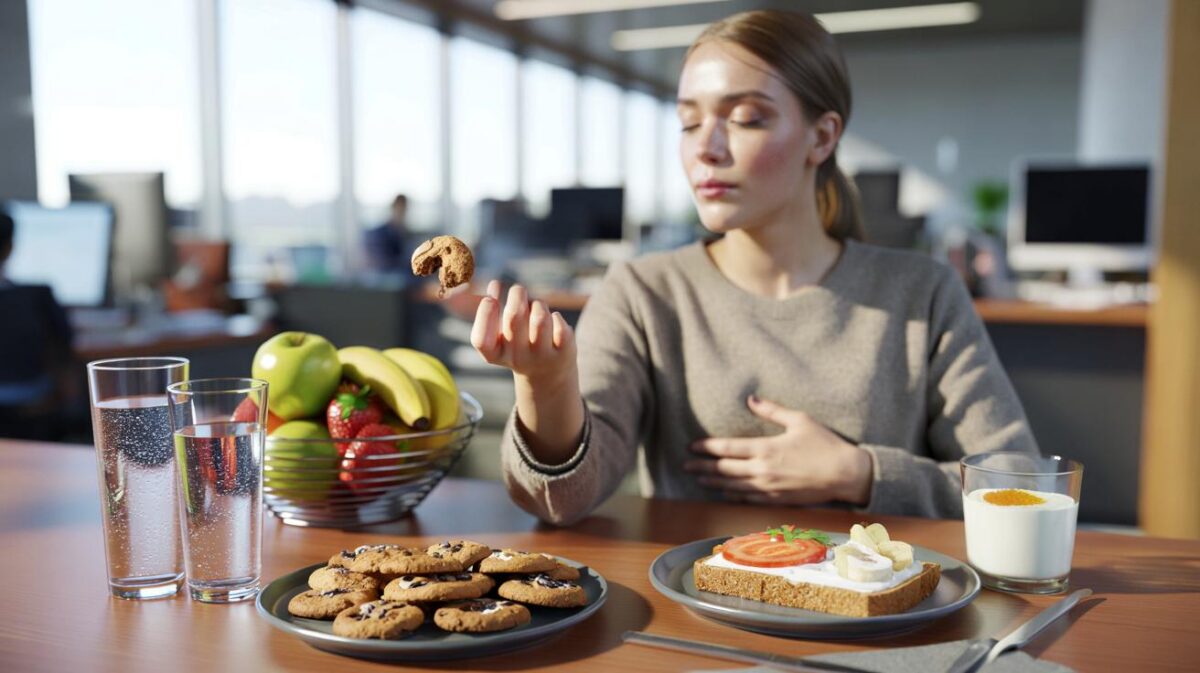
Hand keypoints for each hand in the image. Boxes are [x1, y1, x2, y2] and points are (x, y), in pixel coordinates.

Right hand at [470, 281, 575, 385]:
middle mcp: (517, 359)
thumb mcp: (502, 331)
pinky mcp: (563, 352)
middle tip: (518, 290)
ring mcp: (541, 357)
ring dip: (538, 304)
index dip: (484, 314)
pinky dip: (554, 316)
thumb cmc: (519, 344)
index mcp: (496, 354)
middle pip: (514, 316)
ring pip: (540, 317)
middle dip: (516, 294)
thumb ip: (495, 309)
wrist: (548, 375)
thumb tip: (495, 284)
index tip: (490, 299)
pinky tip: (553, 323)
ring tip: (538, 308)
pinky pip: (558, 321)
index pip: (481, 340)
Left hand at [683, 395, 872, 505]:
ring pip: (732, 486)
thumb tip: (751, 398)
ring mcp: (768, 487)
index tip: (692, 446)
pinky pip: (748, 498)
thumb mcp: (800, 420)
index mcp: (766, 448)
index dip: (706, 447)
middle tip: (685, 465)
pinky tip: (723, 493)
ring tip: (698, 479)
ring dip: (713, 483)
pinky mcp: (777, 500)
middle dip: (702, 467)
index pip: (727, 448)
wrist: (846, 474)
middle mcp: (763, 470)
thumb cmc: (826, 444)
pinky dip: (732, 495)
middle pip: (724, 469)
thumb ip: (772, 411)